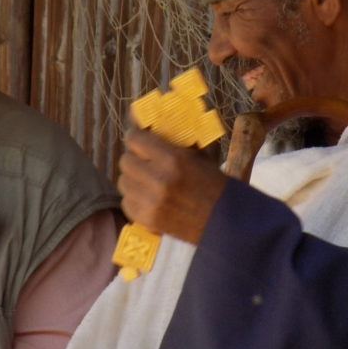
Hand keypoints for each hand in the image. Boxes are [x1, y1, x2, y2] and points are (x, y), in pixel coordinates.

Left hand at [117, 127, 227, 244]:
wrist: (224, 222)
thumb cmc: (214, 185)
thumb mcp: (198, 157)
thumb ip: (172, 144)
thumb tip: (148, 126)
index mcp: (173, 159)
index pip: (135, 140)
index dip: (135, 137)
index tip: (138, 138)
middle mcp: (158, 179)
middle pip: (125, 161)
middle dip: (133, 158)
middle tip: (142, 161)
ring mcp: (151, 202)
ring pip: (123, 182)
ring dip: (132, 179)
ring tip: (145, 181)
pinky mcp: (147, 220)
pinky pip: (127, 202)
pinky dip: (134, 199)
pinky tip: (147, 198)